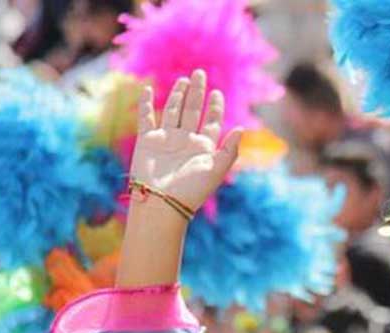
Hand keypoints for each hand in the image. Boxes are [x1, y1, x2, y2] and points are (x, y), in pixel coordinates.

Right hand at [129, 69, 241, 214]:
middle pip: (193, 110)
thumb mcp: (217, 169)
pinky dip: (147, 103)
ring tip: (184, 79)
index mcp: (204, 148)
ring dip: (178, 95)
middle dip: (197, 93)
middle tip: (200, 73)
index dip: (215, 107)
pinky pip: (147, 117)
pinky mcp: (148, 140)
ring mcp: (167, 139)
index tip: (217, 93)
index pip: (212, 122)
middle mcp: (186, 141)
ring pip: (173, 111)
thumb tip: (242, 128)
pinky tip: (149, 89)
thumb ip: (230, 150)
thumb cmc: (193, 189)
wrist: (163, 202)